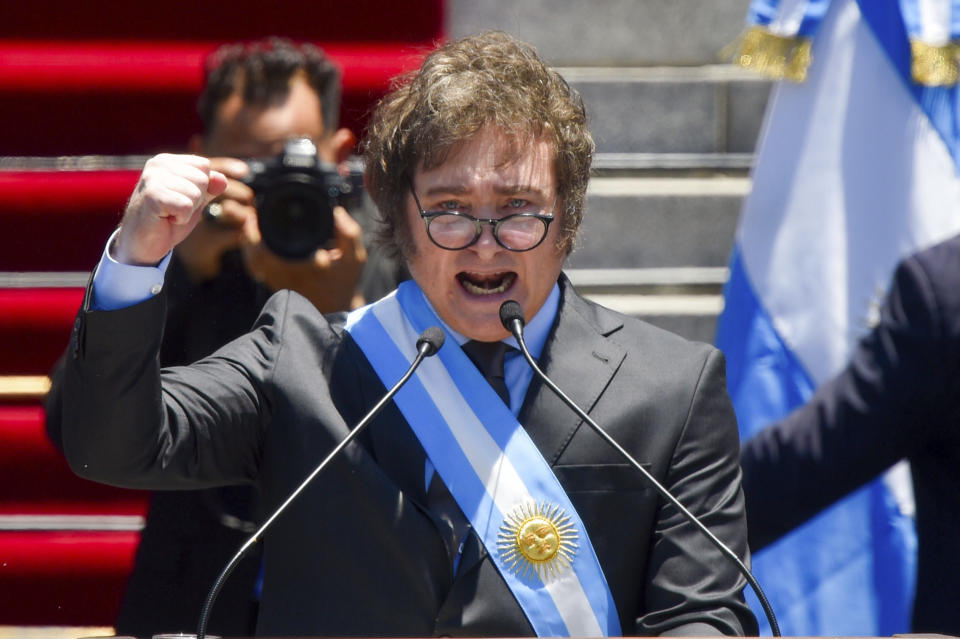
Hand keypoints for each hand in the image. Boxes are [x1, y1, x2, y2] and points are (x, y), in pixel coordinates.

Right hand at [114, 154, 226, 265]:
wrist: (142, 244)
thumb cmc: (167, 220)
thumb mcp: (194, 201)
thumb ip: (209, 187)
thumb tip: (223, 180)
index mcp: (167, 160)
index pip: (204, 166)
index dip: (201, 188)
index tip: (181, 199)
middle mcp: (158, 164)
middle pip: (202, 179)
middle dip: (196, 200)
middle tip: (174, 210)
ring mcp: (153, 177)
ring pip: (196, 193)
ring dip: (187, 211)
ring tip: (169, 214)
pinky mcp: (152, 195)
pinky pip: (187, 205)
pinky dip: (182, 218)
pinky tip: (165, 219)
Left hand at [241, 205, 367, 312]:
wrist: (335, 309)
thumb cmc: (343, 282)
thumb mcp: (355, 258)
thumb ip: (349, 234)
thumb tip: (338, 212)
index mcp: (309, 264)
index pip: (280, 242)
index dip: (263, 226)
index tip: (262, 210)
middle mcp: (291, 273)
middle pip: (258, 252)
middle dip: (250, 232)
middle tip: (251, 216)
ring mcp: (280, 281)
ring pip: (254, 260)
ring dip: (248, 243)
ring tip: (251, 226)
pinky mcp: (274, 284)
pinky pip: (255, 268)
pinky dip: (251, 254)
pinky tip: (254, 242)